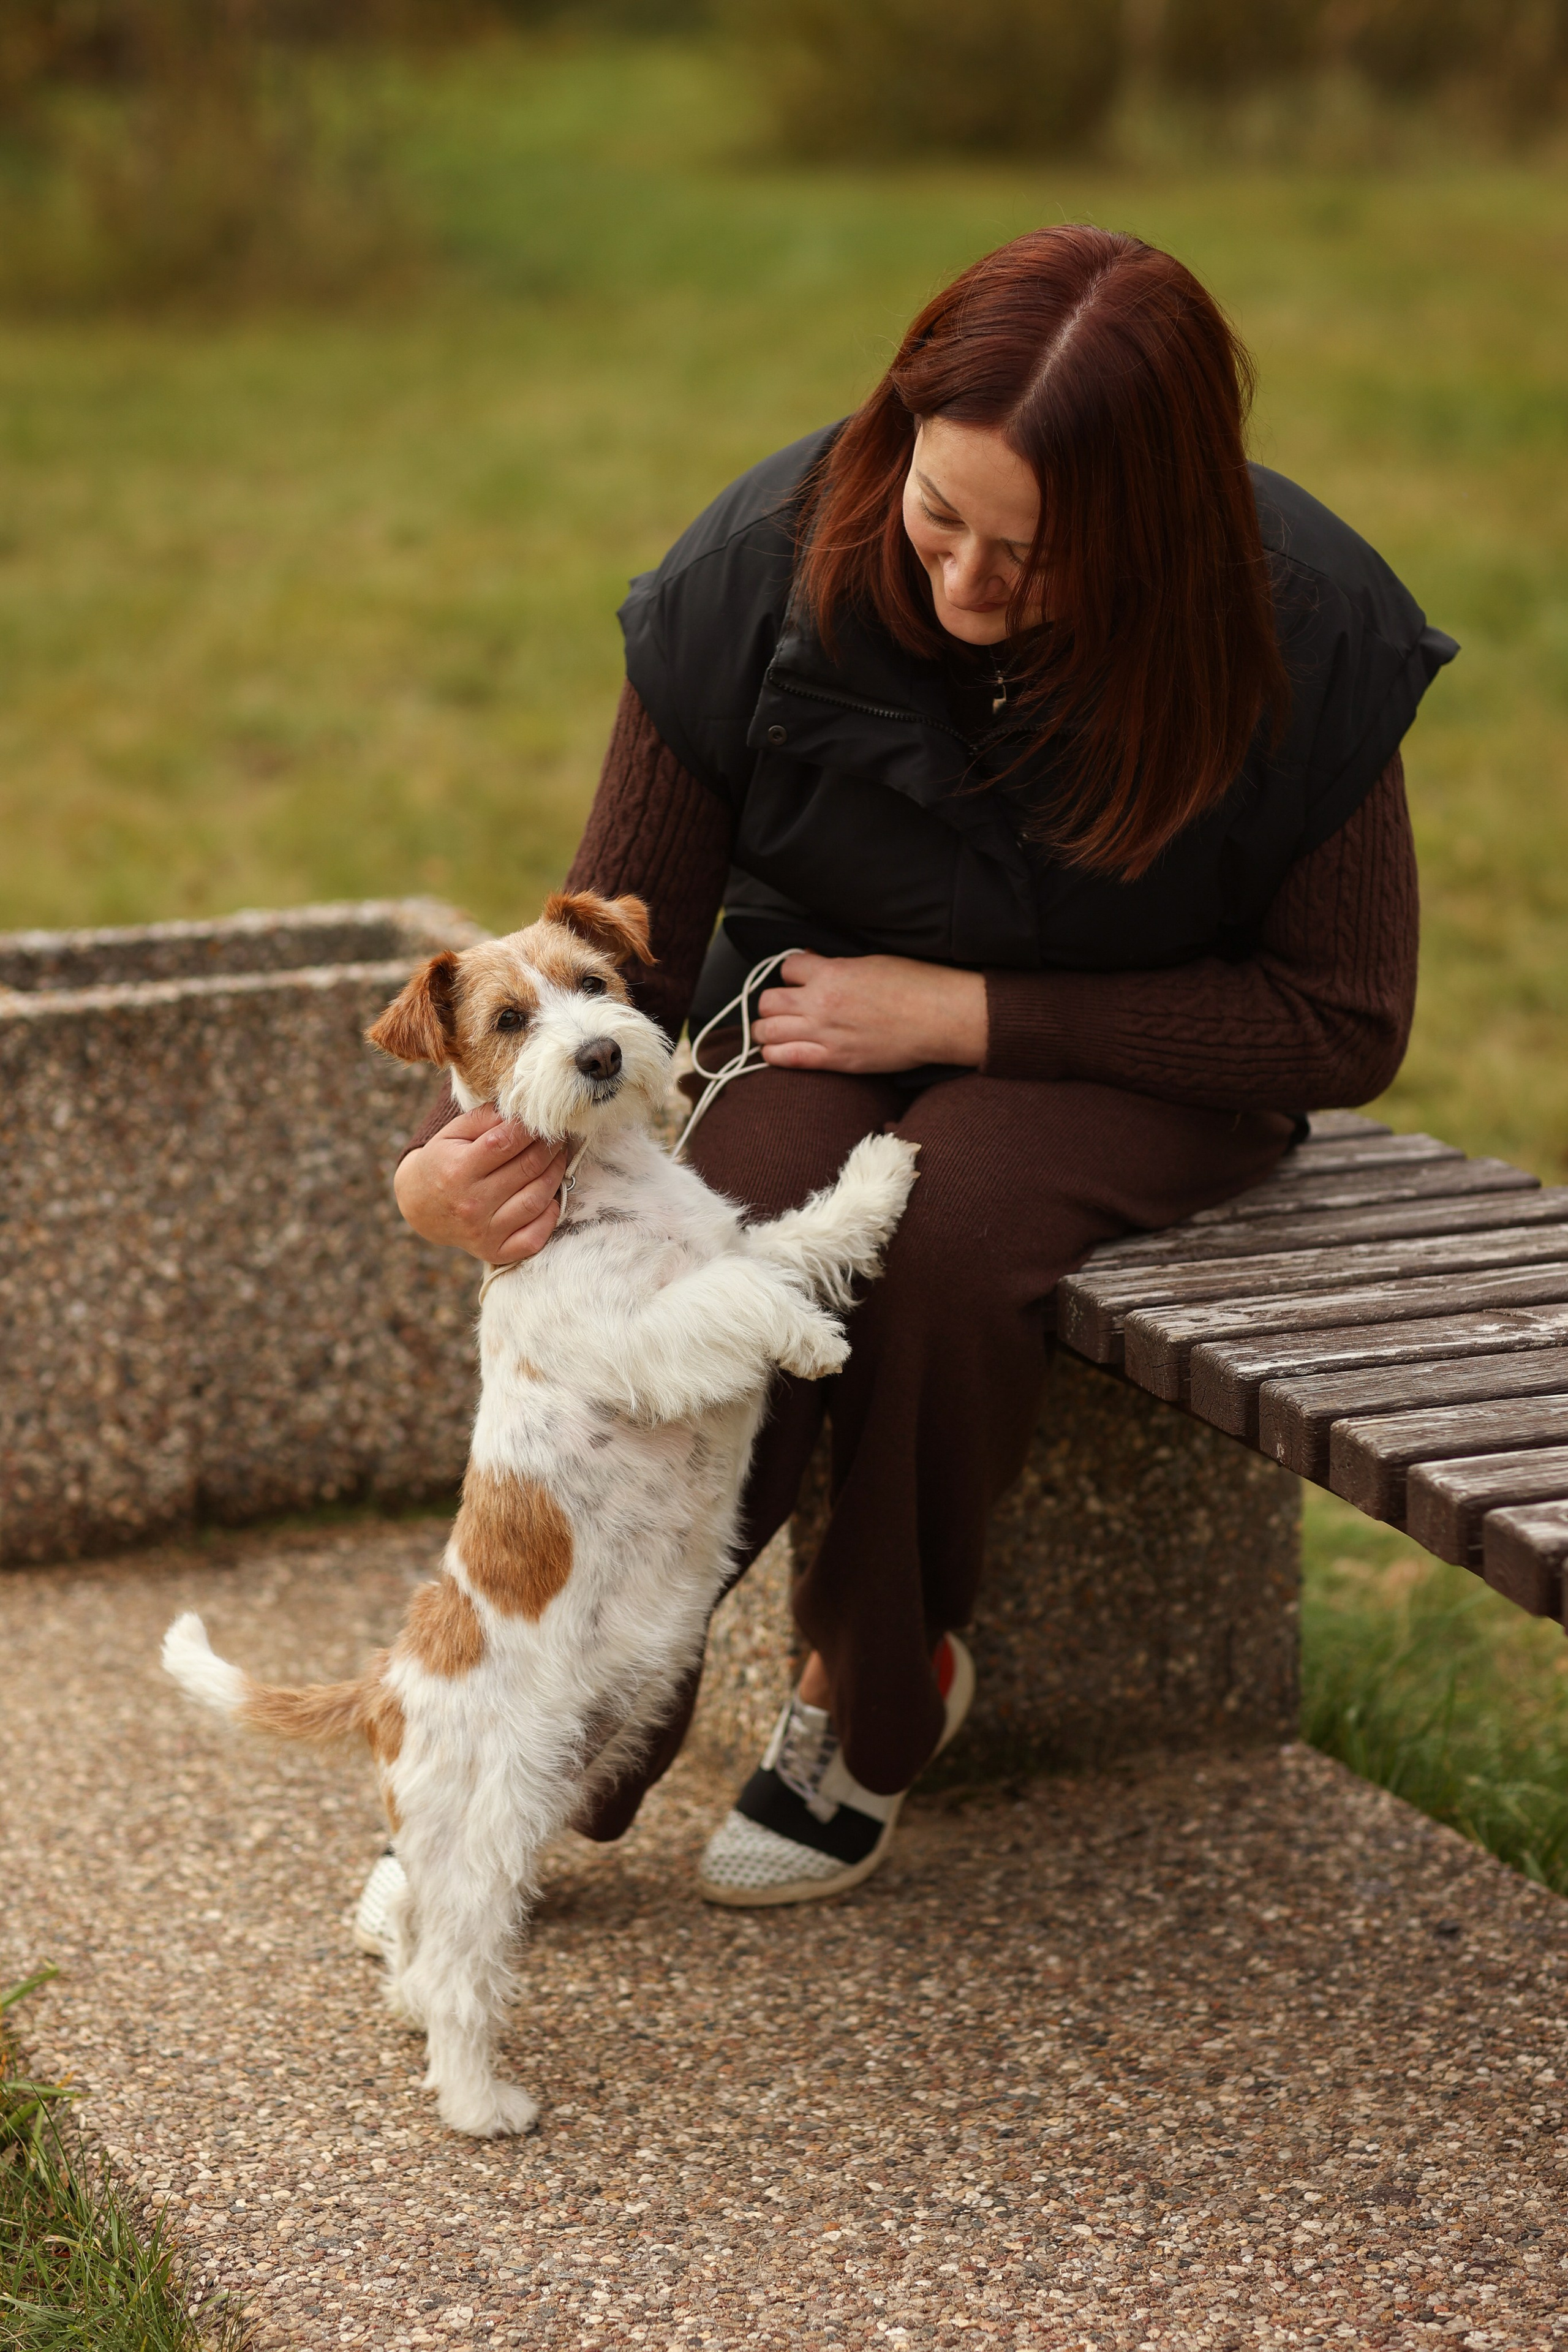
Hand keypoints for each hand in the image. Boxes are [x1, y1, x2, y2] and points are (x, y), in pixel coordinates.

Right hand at [393, 1105, 568, 1265]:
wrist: (420, 1208)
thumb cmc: (443, 1162)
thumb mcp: (453, 1133)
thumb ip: (485, 1118)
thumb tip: (522, 1114)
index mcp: (457, 1170)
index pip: (505, 1142)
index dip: (530, 1128)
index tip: (544, 1118)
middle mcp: (471, 1204)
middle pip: (526, 1169)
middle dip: (549, 1147)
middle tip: (557, 1136)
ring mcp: (483, 1232)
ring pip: (536, 1201)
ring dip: (556, 1175)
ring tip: (558, 1159)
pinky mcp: (494, 1252)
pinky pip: (534, 1237)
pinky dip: (550, 1215)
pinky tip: (550, 1196)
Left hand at [751, 951, 986, 1074]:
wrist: (939, 1018)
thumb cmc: (914, 985)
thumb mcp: (871, 961)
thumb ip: (836, 965)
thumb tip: (812, 961)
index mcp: (832, 973)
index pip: (787, 967)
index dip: (791, 973)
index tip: (798, 981)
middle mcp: (821, 1002)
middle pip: (768, 1001)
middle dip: (771, 1003)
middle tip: (782, 1008)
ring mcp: (825, 1033)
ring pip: (767, 1031)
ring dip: (765, 1029)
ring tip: (773, 1031)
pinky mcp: (835, 1059)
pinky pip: (785, 1059)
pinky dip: (773, 1055)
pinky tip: (776, 1052)